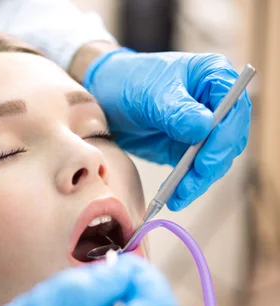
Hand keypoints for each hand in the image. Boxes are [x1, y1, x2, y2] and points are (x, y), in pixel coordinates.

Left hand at [83, 49, 251, 210]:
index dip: (224, 136)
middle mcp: (216, 103)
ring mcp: (204, 128)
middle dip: (212, 163)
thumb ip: (176, 110)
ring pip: (215, 159)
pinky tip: (174, 197)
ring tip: (179, 196)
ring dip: (200, 180)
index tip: (205, 159)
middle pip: (229, 138)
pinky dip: (188, 184)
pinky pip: (196, 170)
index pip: (233, 108)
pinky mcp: (189, 148)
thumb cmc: (129, 81)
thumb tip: (203, 128)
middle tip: (191, 182)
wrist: (104, 97)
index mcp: (213, 76)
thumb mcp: (150, 93)